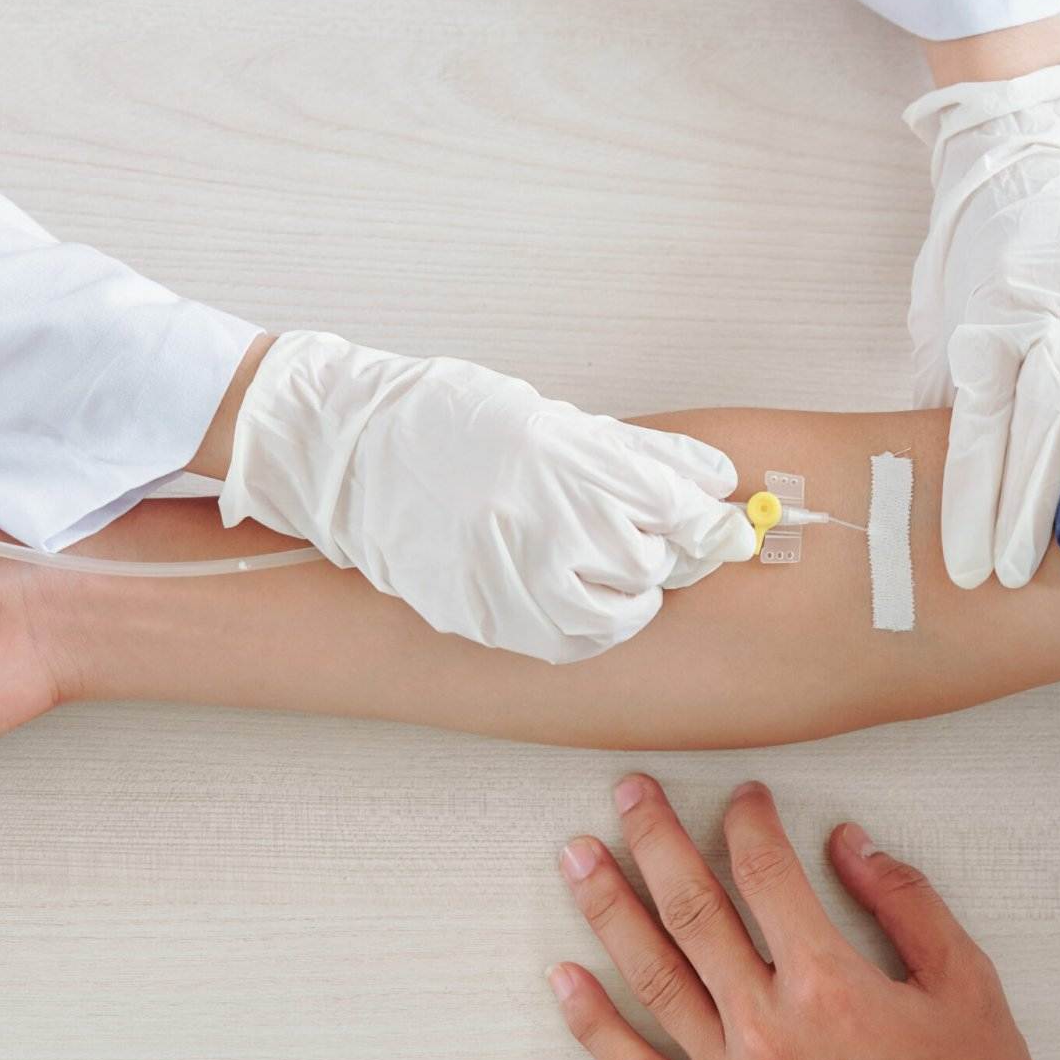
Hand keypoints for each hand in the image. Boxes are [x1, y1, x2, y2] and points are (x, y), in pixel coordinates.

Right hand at [218, 330, 756, 664]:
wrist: (348, 456)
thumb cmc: (446, 422)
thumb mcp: (546, 417)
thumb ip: (630, 453)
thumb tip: (709, 482)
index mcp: (569, 458)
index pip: (678, 499)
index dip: (704, 508)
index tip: (711, 509)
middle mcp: (549, 520)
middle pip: (654, 555)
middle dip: (663, 545)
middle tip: (648, 532)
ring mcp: (515, 575)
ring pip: (620, 609)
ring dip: (631, 592)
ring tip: (612, 570)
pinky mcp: (486, 616)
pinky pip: (568, 642)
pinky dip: (589, 628)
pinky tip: (577, 601)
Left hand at [906, 44, 1059, 589]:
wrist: (1029, 159)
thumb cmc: (978, 262)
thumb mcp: (940, 324)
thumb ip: (944, 395)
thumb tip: (923, 478)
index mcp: (982, 326)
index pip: (977, 430)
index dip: (971, 501)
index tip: (967, 565)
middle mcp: (1045, 308)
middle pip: (1039, 419)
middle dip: (1028, 503)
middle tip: (1020, 570)